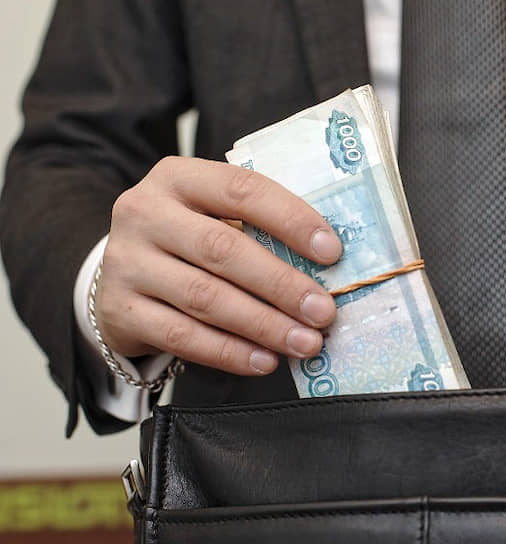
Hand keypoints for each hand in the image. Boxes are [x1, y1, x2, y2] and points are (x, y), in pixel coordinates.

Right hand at [95, 157, 342, 375]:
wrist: (125, 274)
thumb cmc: (192, 238)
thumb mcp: (216, 214)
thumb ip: (262, 227)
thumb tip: (328, 263)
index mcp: (178, 177)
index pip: (241, 189)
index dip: (290, 220)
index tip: (332, 252)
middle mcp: (144, 213)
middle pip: (222, 250)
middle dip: (281, 285)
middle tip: (323, 311)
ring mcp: (126, 263)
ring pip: (205, 298)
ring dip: (264, 325)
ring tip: (305, 342)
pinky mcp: (119, 311)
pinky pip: (182, 337)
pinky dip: (230, 353)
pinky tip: (265, 361)